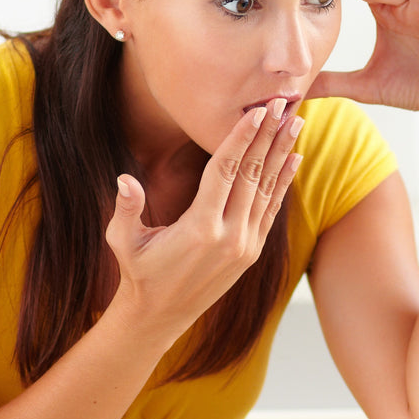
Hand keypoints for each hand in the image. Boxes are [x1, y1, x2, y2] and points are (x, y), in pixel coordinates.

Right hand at [103, 100, 301, 341]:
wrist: (160, 316)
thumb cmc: (138, 273)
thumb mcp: (123, 242)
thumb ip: (126, 209)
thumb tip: (124, 179)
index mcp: (200, 228)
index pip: (224, 172)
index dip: (241, 139)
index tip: (258, 112)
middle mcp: (230, 236)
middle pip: (252, 174)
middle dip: (268, 136)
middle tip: (284, 103)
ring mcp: (245, 245)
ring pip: (267, 188)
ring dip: (281, 152)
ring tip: (295, 121)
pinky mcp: (252, 252)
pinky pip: (270, 208)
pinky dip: (282, 181)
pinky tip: (293, 157)